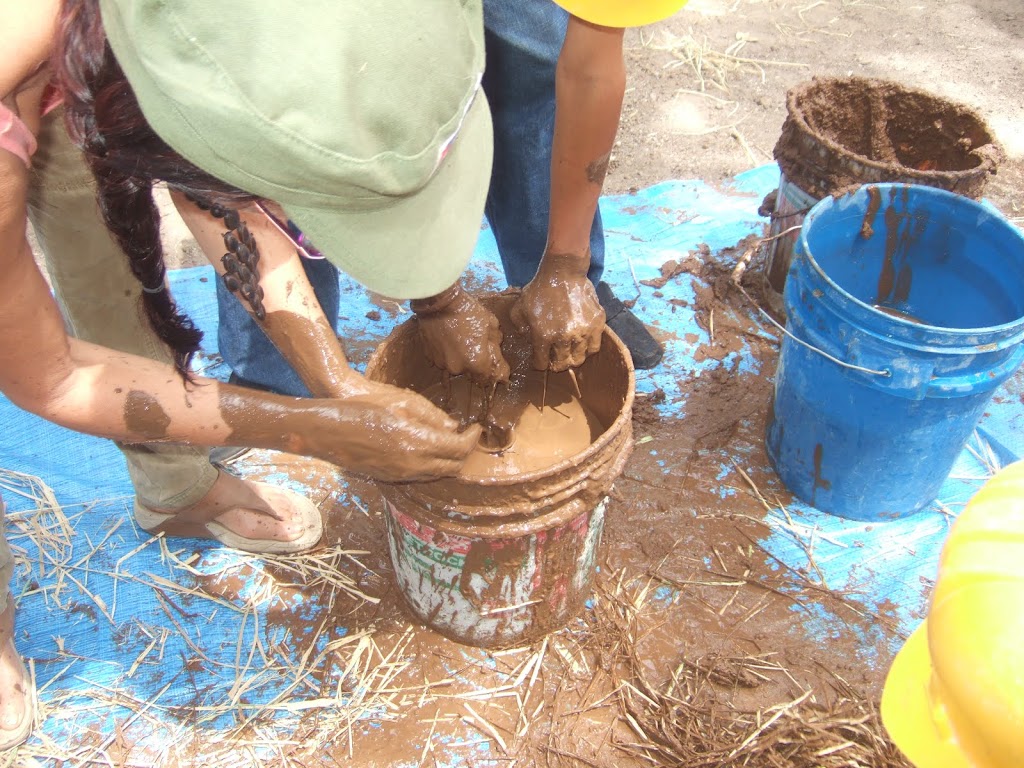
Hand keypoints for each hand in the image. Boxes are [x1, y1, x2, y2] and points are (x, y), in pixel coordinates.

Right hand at [303, 378, 480, 481]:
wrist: (329, 428)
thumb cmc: (365, 407)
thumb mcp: (402, 403)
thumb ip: (432, 416)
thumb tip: (453, 426)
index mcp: (418, 442)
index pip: (459, 448)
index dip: (472, 439)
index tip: (476, 428)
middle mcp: (412, 463)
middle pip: (453, 467)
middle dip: (464, 454)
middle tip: (466, 437)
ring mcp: (400, 473)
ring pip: (436, 475)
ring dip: (448, 462)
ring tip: (449, 444)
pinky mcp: (389, 477)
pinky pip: (419, 477)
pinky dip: (431, 467)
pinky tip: (427, 451)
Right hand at [412, 284, 510, 385]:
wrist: (439, 301)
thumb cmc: (467, 311)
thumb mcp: (490, 323)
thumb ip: (495, 341)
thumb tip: (494, 349)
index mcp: (476, 362)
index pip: (490, 379)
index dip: (497, 373)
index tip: (501, 369)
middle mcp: (458, 368)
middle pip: (472, 373)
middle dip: (477, 364)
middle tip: (479, 349)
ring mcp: (442, 363)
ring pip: (457, 366)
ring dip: (461, 358)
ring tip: (461, 341)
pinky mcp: (430, 356)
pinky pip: (443, 359)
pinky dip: (448, 353)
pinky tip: (449, 339)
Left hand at [511, 251, 605, 371]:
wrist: (563, 272)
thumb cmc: (539, 289)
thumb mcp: (520, 308)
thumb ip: (520, 327)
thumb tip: (528, 340)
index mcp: (543, 336)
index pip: (542, 364)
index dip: (539, 364)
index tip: (540, 360)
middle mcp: (564, 337)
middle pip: (561, 364)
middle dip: (556, 364)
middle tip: (555, 359)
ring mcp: (583, 332)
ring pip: (579, 359)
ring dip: (572, 358)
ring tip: (569, 353)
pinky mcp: (597, 324)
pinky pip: (594, 347)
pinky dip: (587, 350)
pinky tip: (582, 344)